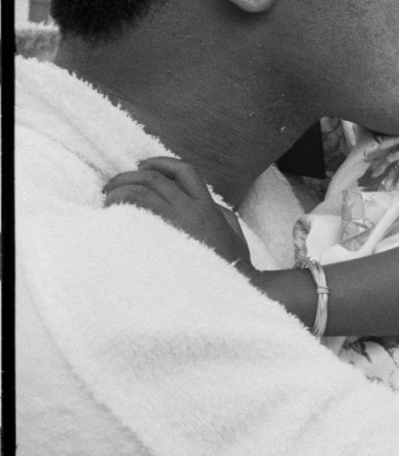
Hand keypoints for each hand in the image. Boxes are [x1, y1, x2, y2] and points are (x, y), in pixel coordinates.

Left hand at [103, 157, 252, 270]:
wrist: (231, 292)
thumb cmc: (232, 268)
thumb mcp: (235, 235)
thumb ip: (222, 215)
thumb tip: (211, 204)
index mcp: (208, 207)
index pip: (184, 171)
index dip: (159, 163)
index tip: (141, 167)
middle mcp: (191, 210)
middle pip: (153, 179)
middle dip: (127, 177)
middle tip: (110, 187)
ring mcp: (176, 226)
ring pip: (140, 194)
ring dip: (119, 193)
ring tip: (107, 202)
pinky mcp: (160, 244)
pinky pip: (135, 217)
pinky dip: (120, 212)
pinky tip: (113, 219)